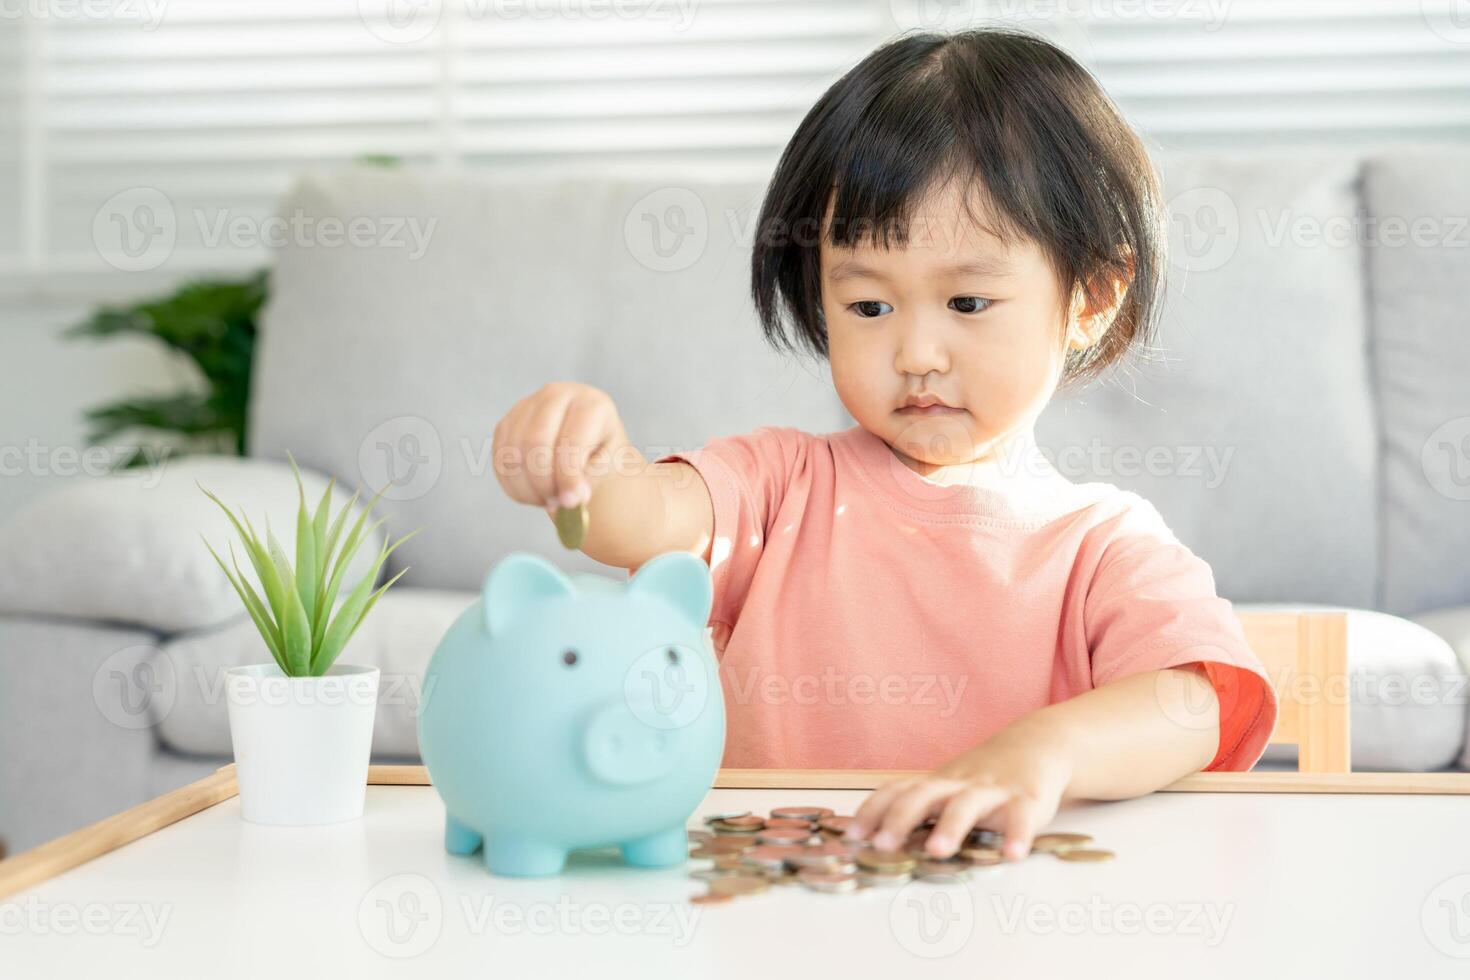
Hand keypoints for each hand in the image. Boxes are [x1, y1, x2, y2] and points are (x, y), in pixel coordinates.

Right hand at [492, 382, 629, 514]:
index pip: (571, 441)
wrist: (586, 439)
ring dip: (528, 488)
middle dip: (543, 482)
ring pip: (512, 453)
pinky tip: (534, 494)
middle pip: (535, 442)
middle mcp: (555, 395)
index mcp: (589, 403)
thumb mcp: (609, 465)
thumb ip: (591, 479)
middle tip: (556, 504)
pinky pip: (500, 460)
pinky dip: (514, 486)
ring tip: (549, 500)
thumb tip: (569, 500)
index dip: (568, 476)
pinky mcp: (506, 423)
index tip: (571, 503)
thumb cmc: (600, 452)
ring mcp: (526, 406)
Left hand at [843, 720, 1074, 861]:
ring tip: (937, 851)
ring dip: (951, 826)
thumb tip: (872, 838)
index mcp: (936, 784)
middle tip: (881, 845)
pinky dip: (1018, 834)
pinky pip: (1022, 816)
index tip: (851, 835)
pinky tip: (1012, 855)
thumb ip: (919, 809)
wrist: (1037, 744)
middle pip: (924, 795)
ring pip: (968, 804)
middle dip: (900, 818)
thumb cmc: (983, 776)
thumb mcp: (949, 788)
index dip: (873, 811)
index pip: (897, 791)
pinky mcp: (1027, 798)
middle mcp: (959, 783)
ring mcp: (993, 790)